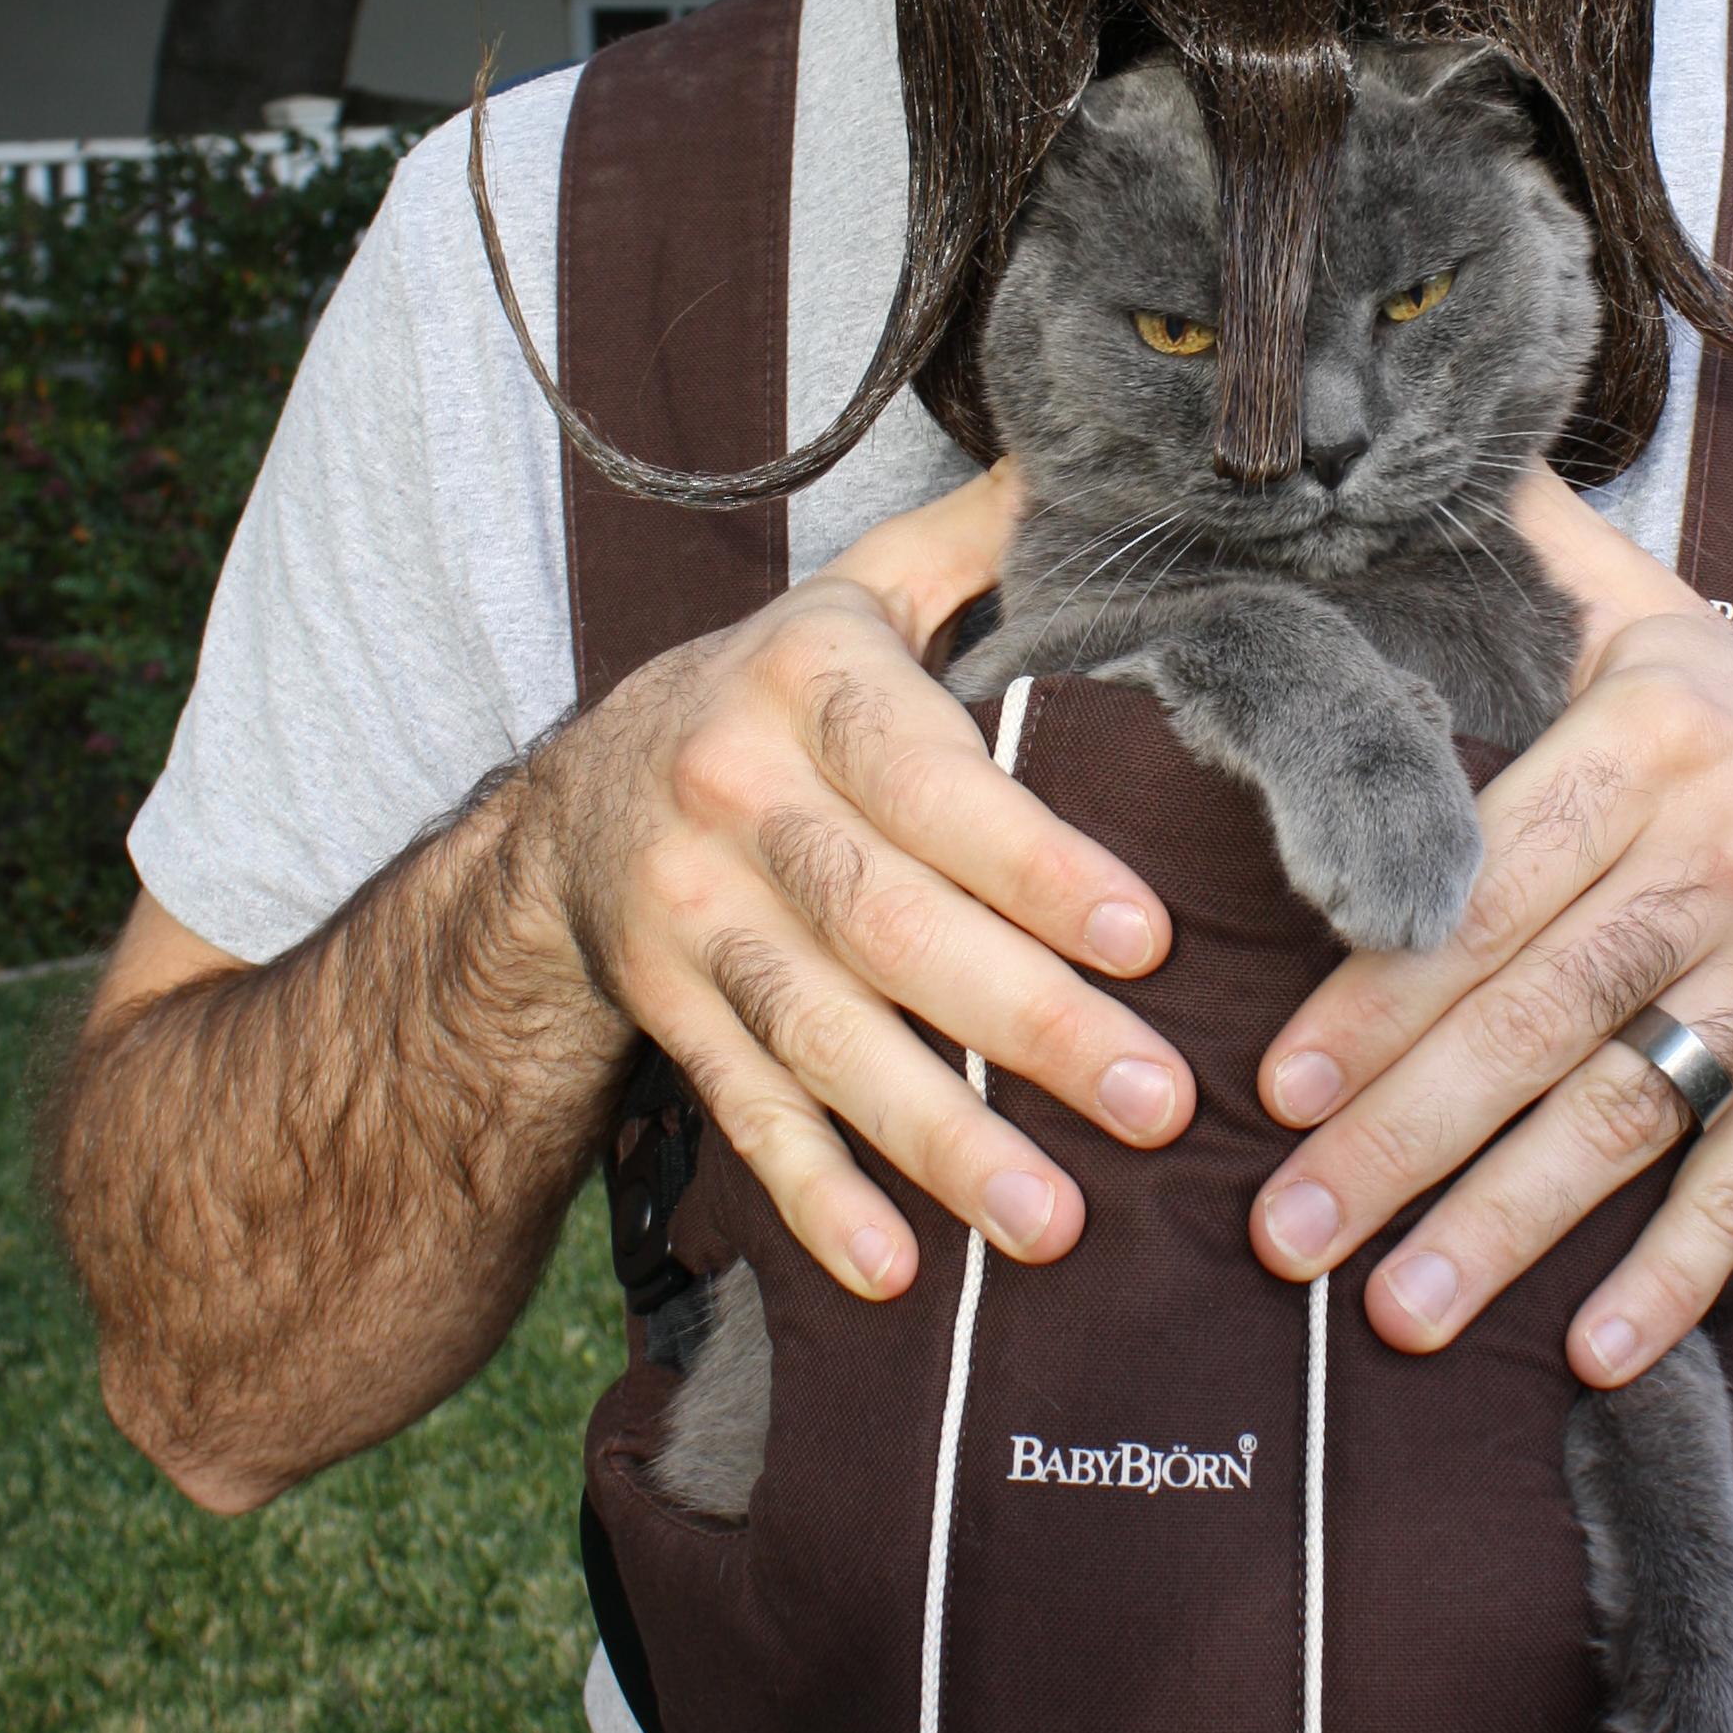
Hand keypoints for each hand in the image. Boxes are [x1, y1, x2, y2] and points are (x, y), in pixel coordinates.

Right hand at [522, 465, 1192, 1298]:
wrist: (575, 795)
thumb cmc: (783, 691)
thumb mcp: (862, 591)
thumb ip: (981, 543)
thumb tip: (1105, 458)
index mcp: (805, 679)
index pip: (928, 778)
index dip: (1033, 863)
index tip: (1149, 938)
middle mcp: (732, 796)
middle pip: (885, 925)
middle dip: (1028, 1023)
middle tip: (1158, 1104)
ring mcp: (687, 919)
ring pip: (817, 1037)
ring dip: (936, 1137)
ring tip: (1054, 1224)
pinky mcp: (664, 1013)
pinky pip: (741, 1113)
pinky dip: (816, 1196)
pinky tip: (899, 1274)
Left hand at [1246, 464, 1732, 1380]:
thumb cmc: (1718, 721)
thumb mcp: (1630, 614)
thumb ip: (1504, 562)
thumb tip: (1360, 465)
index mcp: (1649, 738)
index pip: (1488, 885)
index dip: (1380, 992)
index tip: (1275, 1085)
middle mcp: (1732, 849)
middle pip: (1544, 1013)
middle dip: (1403, 1138)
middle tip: (1283, 1235)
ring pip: (1636, 1108)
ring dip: (1513, 1224)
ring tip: (1394, 1318)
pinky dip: (1679, 1271)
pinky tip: (1591, 1355)